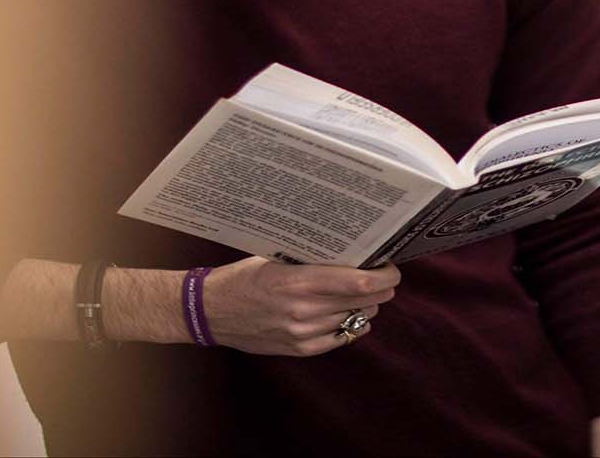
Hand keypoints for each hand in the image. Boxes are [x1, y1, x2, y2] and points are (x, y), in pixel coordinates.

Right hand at [199, 256, 398, 355]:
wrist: (209, 311)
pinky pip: (343, 338)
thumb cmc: (243, 278)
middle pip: (367, 302)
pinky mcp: (300, 349)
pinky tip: (347, 313)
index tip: (390, 266)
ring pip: (357, 319)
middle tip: (382, 276)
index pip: (360, 283)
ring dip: (367, 306)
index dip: (384, 275)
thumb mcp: (276, 258)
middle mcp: (304, 310)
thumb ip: (314, 259)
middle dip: (381, 288)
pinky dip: (352, 324)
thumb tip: (352, 251)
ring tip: (360, 292)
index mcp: (298, 281)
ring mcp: (303, 333)